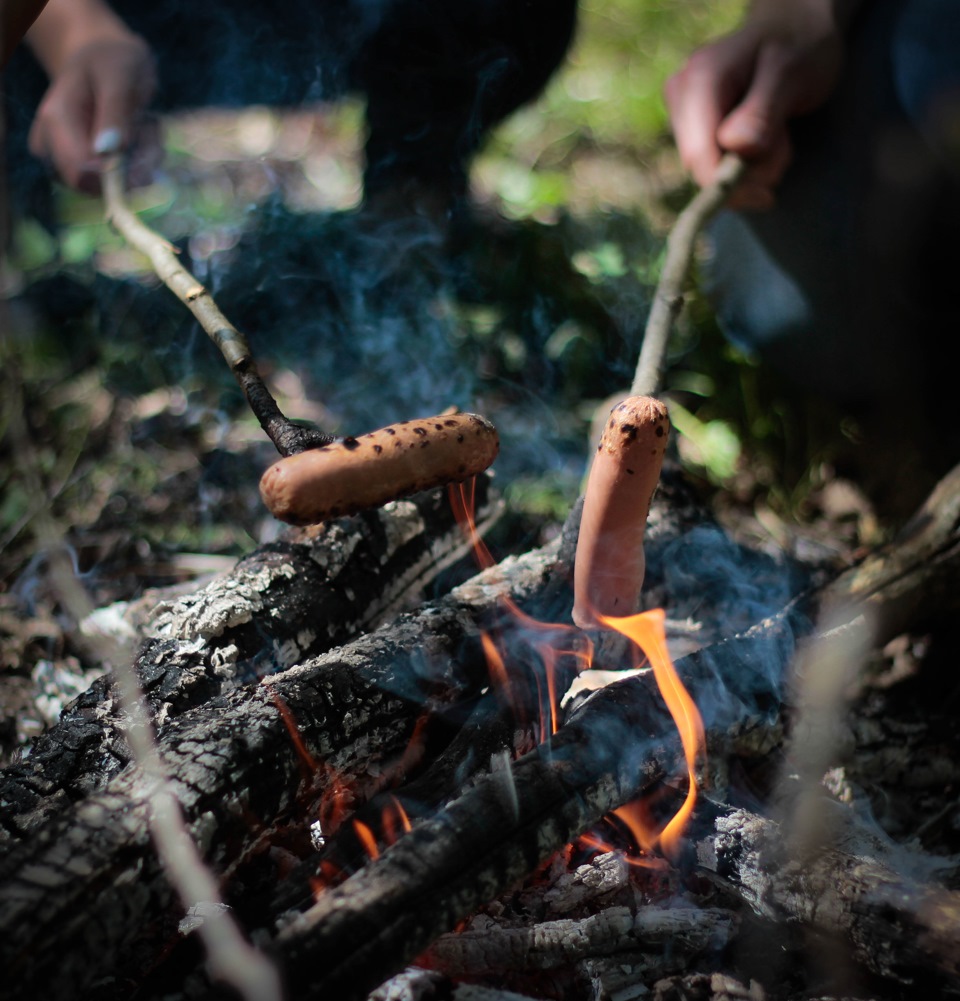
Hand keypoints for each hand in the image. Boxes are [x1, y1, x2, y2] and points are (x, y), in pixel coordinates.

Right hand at [28, 33, 158, 193]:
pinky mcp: (88, 169)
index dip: (119, 175)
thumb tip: (107, 152)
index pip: (81, 173)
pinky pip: (124, 182)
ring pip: (116, 187)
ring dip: (143, 162)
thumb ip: (114, 111)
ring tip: (145, 126)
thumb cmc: (111, 60)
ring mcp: (68, 160)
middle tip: (149, 130)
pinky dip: (143, 162)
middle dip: (136, 167)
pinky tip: (143, 134)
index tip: (147, 152)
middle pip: (101, 186)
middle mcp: (54, 145)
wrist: (105, 57)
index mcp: (55, 121)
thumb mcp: (118, 75)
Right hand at [665, 4, 847, 208]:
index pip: (697, 153)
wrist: (796, 26)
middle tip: (785, 149)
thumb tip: (734, 145)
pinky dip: (746, 163)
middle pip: (701, 165)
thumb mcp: (791, 72)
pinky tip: (765, 139)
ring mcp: (684, 111)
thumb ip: (763, 109)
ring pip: (709, 169)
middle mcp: (681, 94)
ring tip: (780, 135)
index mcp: (700, 78)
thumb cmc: (799, 42)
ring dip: (751, 168)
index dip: (726, 184)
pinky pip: (714, 164)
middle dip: (746, 172)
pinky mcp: (693, 127)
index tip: (766, 196)